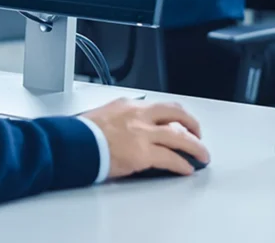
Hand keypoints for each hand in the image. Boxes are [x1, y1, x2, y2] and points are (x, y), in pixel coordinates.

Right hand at [82, 100, 209, 178]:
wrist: (73, 143)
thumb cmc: (82, 134)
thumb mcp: (102, 116)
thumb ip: (119, 119)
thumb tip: (126, 129)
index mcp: (128, 105)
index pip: (159, 106)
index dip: (174, 115)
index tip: (179, 121)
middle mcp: (138, 115)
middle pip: (175, 114)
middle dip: (191, 124)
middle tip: (197, 134)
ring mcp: (142, 134)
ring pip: (179, 137)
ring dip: (195, 146)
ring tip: (202, 154)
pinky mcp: (143, 153)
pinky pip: (170, 158)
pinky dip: (182, 164)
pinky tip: (186, 168)